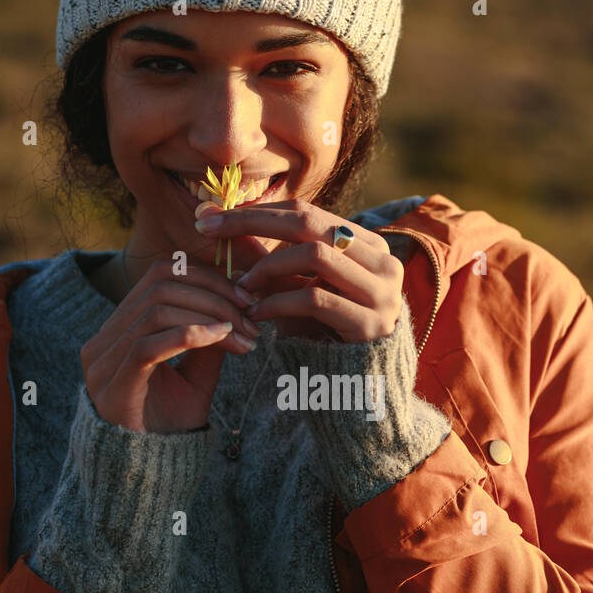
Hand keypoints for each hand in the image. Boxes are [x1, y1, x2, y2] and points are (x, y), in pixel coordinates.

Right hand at [80, 257, 261, 433]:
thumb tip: (239, 304)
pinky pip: (147, 345)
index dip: (208, 278)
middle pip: (160, 285)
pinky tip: (221, 339)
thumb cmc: (169, 425)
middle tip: (252, 316)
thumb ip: (210, 340)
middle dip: (214, 295)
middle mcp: (104, 338)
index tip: (248, 298)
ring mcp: (102, 360)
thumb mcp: (197, 375)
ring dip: (209, 315)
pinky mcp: (111, 384)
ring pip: (156, 309)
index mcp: (120, 328)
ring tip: (243, 334)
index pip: (161, 275)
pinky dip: (189, 334)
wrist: (146, 474)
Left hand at [195, 198, 403, 341]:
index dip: (257, 211)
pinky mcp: (370, 324)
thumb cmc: (322, 330)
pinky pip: (315, 300)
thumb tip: (215, 221)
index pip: (306, 212)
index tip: (212, 216)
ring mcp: (381, 292)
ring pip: (315, 256)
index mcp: (367, 244)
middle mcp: (382, 261)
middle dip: (253, 223)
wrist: (357, 382)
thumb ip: (265, 258)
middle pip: (309, 224)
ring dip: (268, 267)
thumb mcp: (294, 288)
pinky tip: (256, 312)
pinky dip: (278, 302)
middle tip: (210, 229)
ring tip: (241, 285)